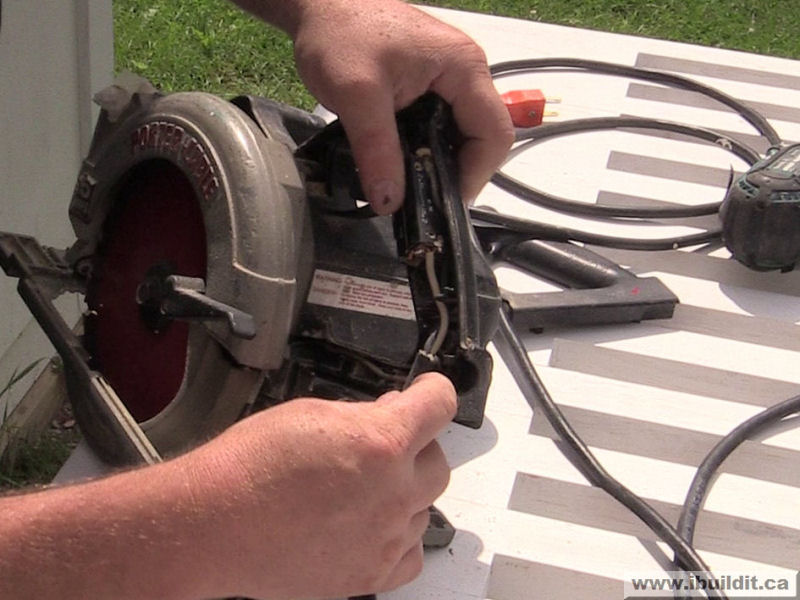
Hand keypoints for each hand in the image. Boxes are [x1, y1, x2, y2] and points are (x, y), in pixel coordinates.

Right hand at [184, 372, 456, 598]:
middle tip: (388, 445)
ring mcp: (384, 539)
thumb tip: (387, 414)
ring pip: (425, 509)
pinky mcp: (369, 576)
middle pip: (438, 463)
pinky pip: (410, 555)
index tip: (428, 393)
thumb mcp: (310, 413)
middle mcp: (392, 493)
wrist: (213, 525)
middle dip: (417, 447)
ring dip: (405, 493)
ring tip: (363, 489)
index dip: (434, 391)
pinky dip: (399, 538)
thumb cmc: (249, 468)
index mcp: (382, 442)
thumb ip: (361, 414)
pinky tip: (373, 526)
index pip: (439, 404)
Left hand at [289, 0, 513, 213]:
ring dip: (439, 162)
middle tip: (424, 200)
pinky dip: (426, 148)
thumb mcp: (357, 96)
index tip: (443, 202)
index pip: (494, 133)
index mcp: (464, 67)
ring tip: (411, 186)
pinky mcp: (430, 85)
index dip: (475, 174)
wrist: (318, 4)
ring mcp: (449, 78)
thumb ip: (377, 150)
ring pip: (461, 134)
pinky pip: (441, 125)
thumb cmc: (340, 34)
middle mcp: (466, 72)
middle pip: (482, 137)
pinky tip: (403, 164)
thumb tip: (390, 202)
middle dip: (457, 172)